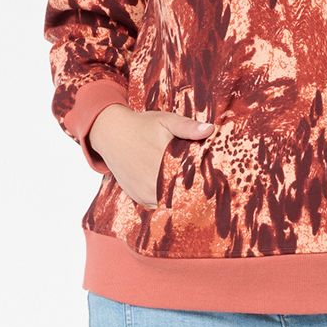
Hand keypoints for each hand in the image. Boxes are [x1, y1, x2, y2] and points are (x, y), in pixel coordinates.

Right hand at [88, 104, 214, 207]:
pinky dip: (167, 202)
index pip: (192, 181)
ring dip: (181, 200)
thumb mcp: (165, 121)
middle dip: (195, 194)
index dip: (204, 184)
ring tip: (194, 195)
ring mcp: (144, 193)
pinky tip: (175, 194)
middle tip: (209, 193)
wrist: (111, 133)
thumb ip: (187, 127)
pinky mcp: (138, 198)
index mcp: (164, 163)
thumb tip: (210, 130)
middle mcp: (153, 182)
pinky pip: (158, 206)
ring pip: (170, 204)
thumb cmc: (141, 125)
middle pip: (182, 196)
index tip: (215, 184)